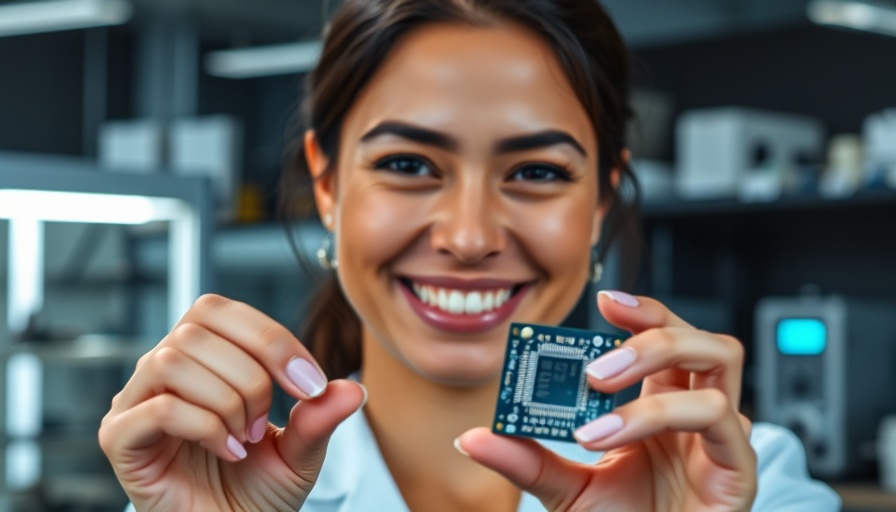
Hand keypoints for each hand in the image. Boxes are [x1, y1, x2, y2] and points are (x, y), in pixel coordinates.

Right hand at [99, 294, 364, 511]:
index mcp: (200, 358)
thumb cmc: (253, 493)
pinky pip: (158, 409)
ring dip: (227, 400)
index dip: (272, 339)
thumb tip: (354, 388)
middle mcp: (162, 371)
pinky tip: (227, 453)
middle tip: (268, 422)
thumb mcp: (299, 453)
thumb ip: (320, 417)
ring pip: (172, 360)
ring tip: (245, 439)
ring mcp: (135, 403)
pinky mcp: (119, 439)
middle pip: (196, 326)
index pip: (222, 310)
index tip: (311, 384)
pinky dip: (205, 426)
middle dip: (251, 373)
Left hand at [459, 291, 756, 511]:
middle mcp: (695, 414)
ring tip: (598, 383)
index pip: (663, 337)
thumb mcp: (564, 491)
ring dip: (657, 356)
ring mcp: (720, 436)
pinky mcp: (738, 467)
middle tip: (592, 353)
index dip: (640, 312)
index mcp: (662, 407)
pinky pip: (718, 416)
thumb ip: (526, 461)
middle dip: (649, 326)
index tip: (602, 299)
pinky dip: (658, 413)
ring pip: (719, 358)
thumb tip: (473, 437)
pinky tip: (609, 433)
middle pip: (697, 336)